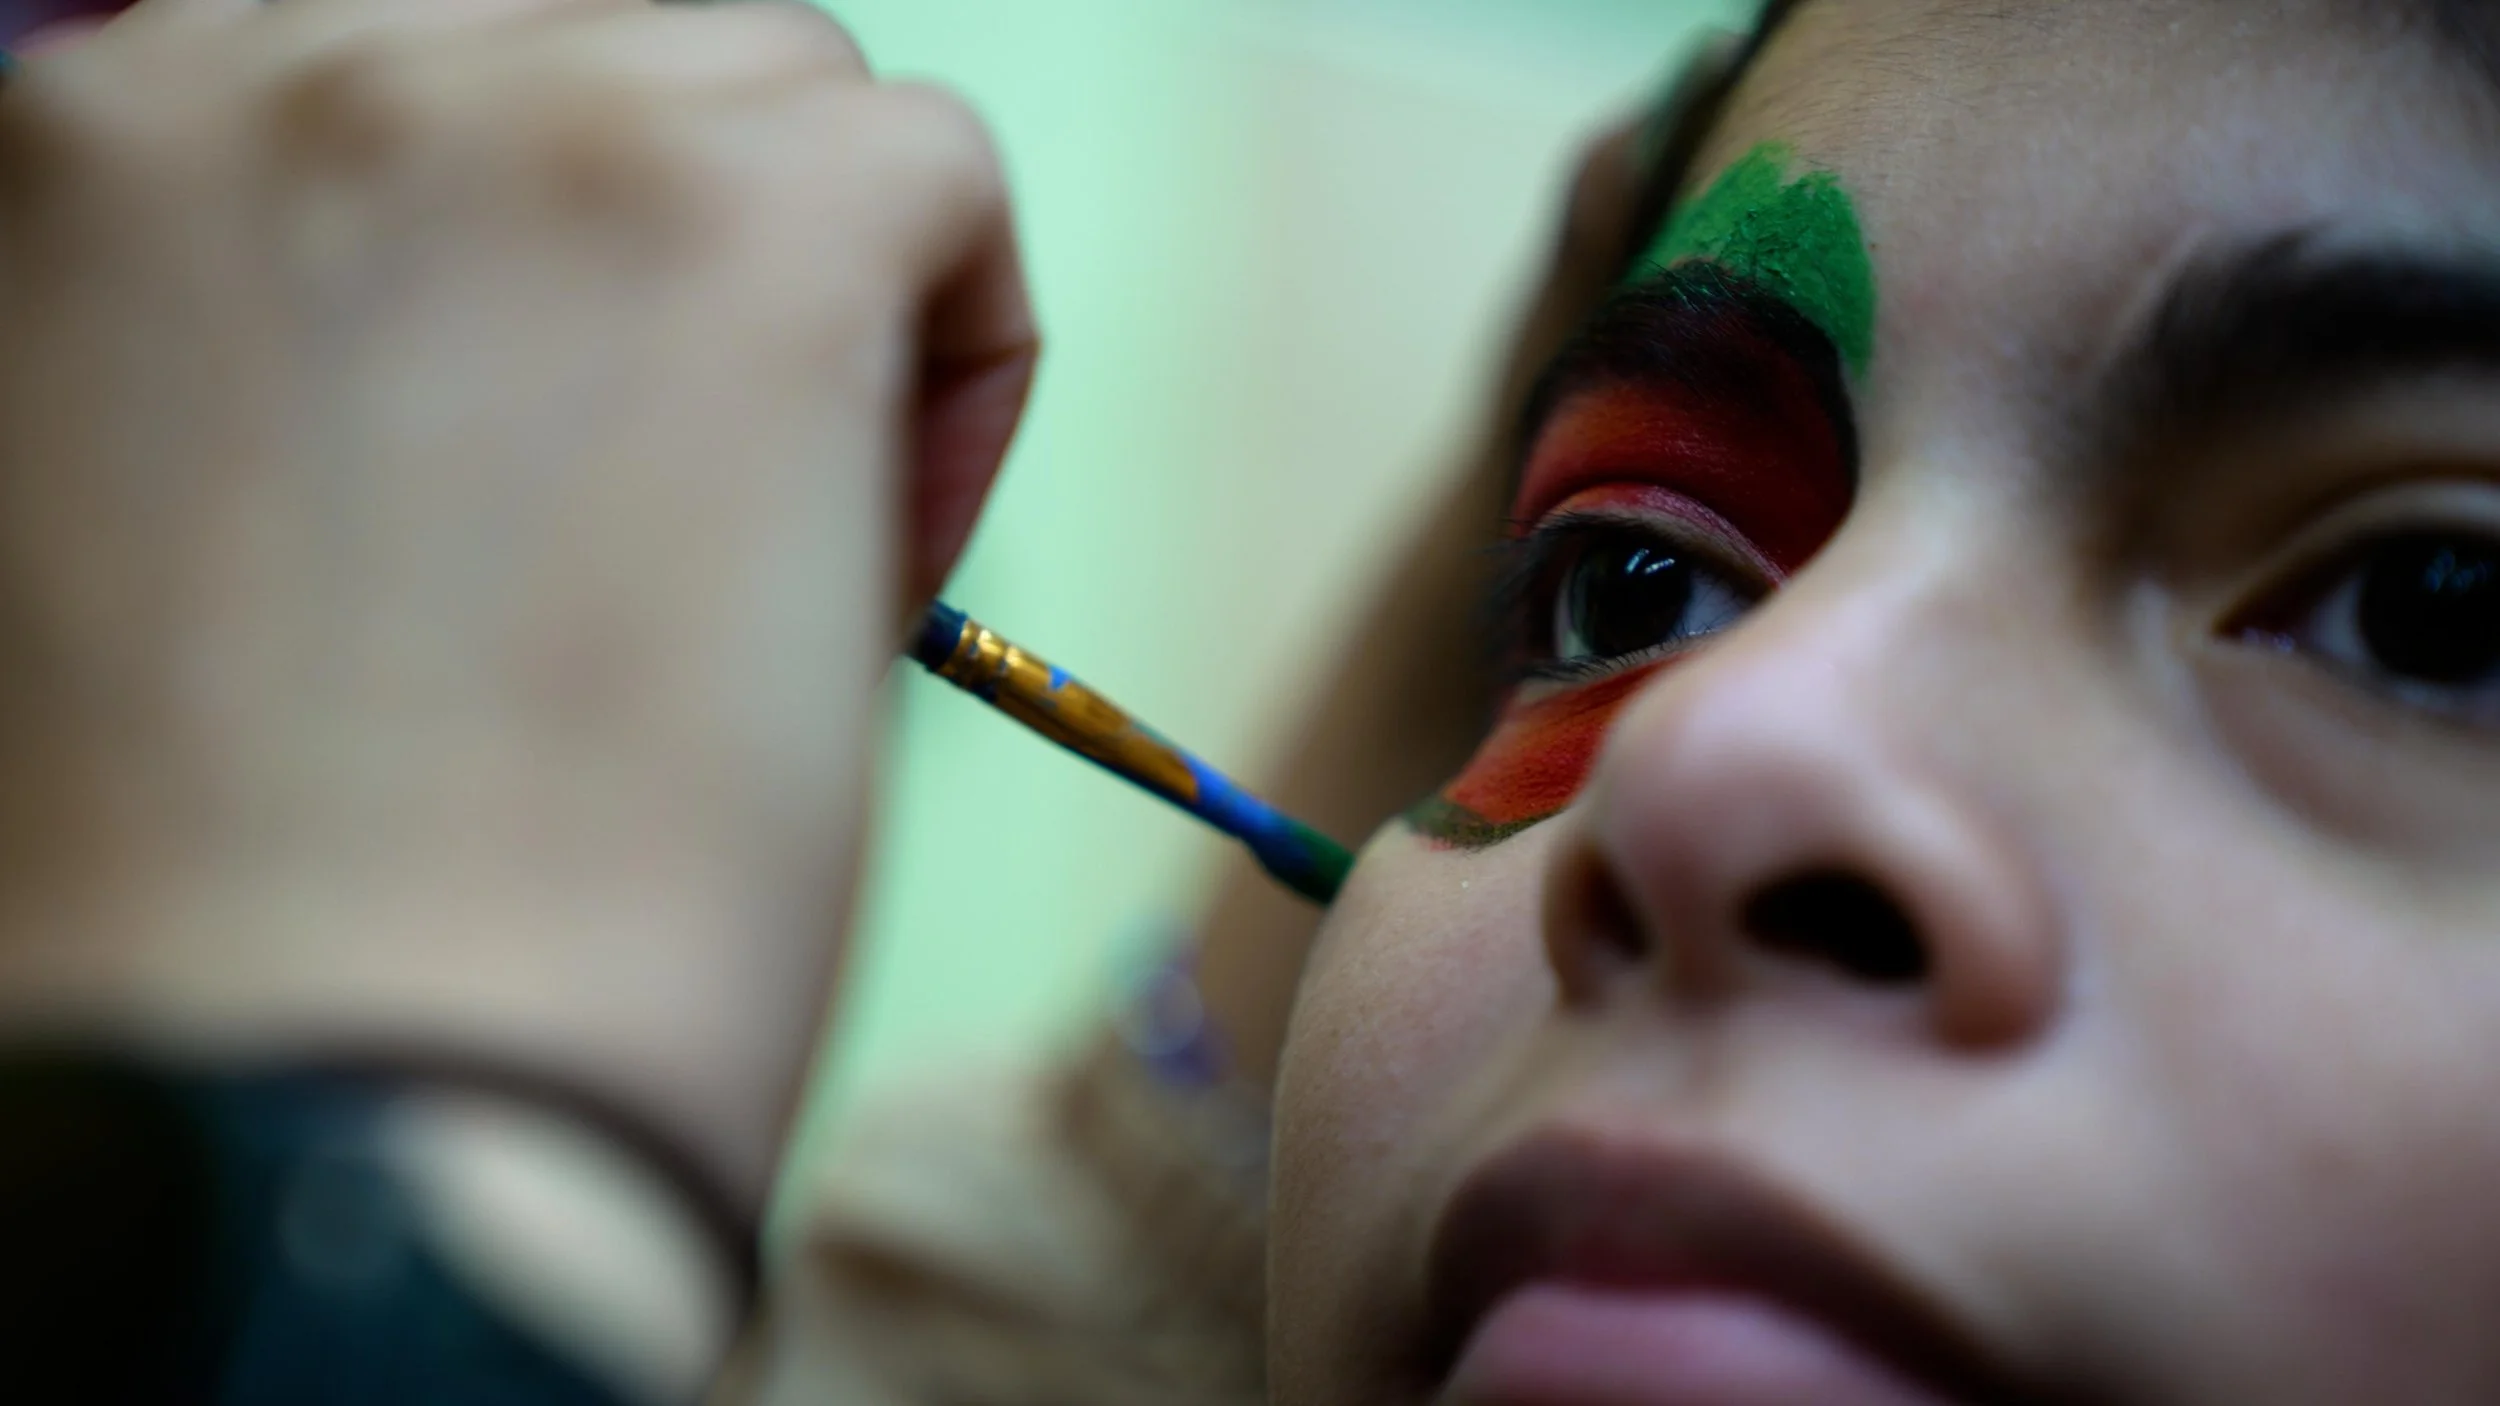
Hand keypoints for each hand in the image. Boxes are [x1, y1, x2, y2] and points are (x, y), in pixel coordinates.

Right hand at [0, 0, 1034, 1209]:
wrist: (319, 1093)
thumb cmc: (230, 887)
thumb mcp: (144, 504)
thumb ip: (260, 334)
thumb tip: (489, 316)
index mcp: (85, 148)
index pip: (386, 66)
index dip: (512, 241)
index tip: (552, 417)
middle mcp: (264, 73)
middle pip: (593, 45)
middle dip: (662, 236)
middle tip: (676, 493)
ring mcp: (506, 126)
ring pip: (774, 85)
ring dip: (815, 287)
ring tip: (768, 547)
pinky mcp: (737, 230)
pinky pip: (935, 176)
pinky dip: (958, 354)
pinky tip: (882, 548)